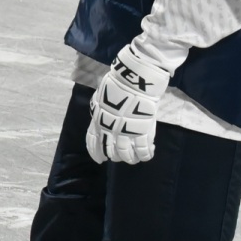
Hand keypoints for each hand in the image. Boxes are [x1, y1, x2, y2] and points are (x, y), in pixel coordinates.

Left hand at [86, 39, 170, 164]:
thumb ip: (100, 109)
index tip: (99, 160)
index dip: (96, 152)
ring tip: (134, 159)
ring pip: (126, 153)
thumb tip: (98, 113)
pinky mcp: (142, 131)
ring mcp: (126, 131)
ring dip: (130, 158)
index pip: (93, 141)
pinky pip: (143, 149)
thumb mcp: (100, 97)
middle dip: (114, 156)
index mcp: (98, 120)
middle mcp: (110, 129)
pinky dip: (145, 154)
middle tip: (119, 158)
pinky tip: (147, 156)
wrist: (133, 80)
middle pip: (110, 150)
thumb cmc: (117, 84)